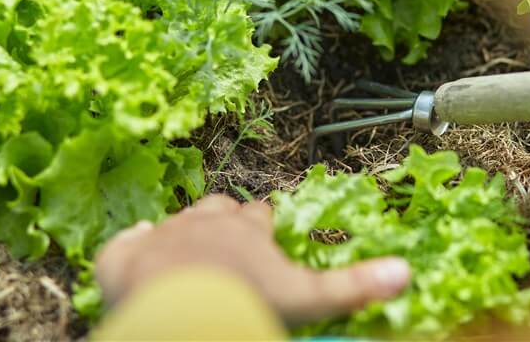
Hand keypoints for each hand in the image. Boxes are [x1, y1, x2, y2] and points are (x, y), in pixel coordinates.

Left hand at [95, 194, 410, 327]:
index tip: (268, 238)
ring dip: (185, 235)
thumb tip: (405, 273)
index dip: (264, 227)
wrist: (180, 318)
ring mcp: (163, 237)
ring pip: (177, 223)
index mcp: (246, 230)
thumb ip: (353, 286)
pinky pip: (127, 243)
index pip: (260, 216)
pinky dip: (133, 249)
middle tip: (231, 248)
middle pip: (220, 210)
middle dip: (226, 223)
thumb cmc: (245, 304)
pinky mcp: (125, 256)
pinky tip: (138, 255)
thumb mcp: (305, 299)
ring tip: (190, 257)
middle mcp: (204, 223)